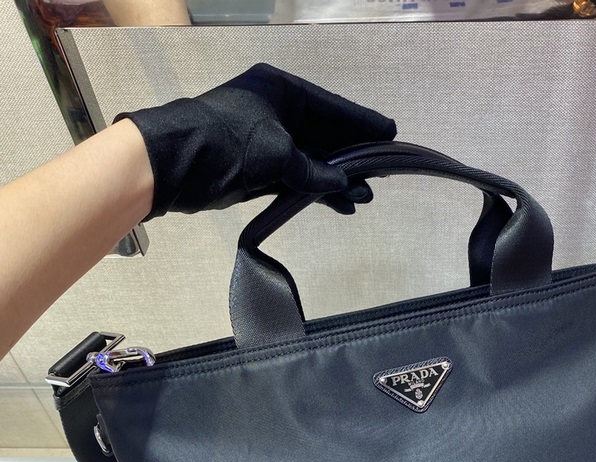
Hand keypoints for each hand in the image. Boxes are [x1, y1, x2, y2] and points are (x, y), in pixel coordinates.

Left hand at [114, 64, 396, 219]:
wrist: (174, 165)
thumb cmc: (226, 144)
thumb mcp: (277, 153)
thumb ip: (313, 171)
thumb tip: (343, 185)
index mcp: (283, 92)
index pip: (333, 108)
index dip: (362, 124)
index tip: (389, 134)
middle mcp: (278, 112)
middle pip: (325, 135)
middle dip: (352, 158)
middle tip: (381, 174)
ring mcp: (268, 141)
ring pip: (312, 160)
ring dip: (336, 180)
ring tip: (364, 198)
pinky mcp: (259, 168)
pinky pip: (297, 177)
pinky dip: (315, 190)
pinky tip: (338, 204)